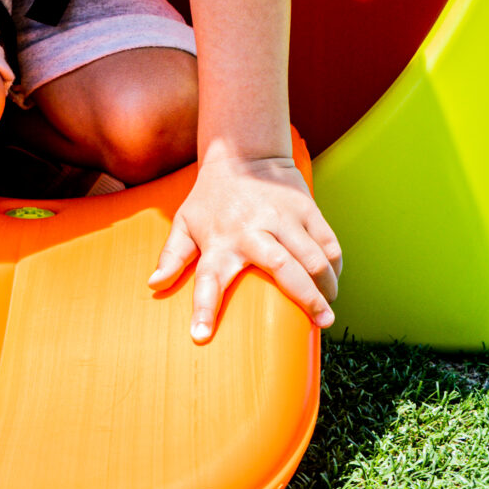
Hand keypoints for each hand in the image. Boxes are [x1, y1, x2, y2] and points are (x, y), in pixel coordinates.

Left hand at [148, 151, 340, 341]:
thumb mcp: (184, 222)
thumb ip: (172, 256)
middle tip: (320, 324)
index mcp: (220, 239)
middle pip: (282, 267)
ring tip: (329, 312)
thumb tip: (153, 285)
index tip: (200, 335)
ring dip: (326, 286)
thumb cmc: (210, 197)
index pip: (207, 279)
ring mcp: (283, 217)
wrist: (242, 153)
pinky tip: (333, 283)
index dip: (203, 308)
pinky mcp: (306, 208)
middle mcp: (253, 229)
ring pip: (313, 256)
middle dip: (305, 298)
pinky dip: (335, 265)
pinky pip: (328, 242)